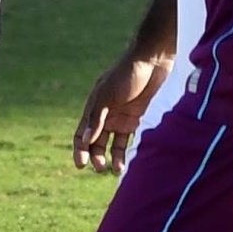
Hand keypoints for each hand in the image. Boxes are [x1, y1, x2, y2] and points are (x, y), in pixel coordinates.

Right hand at [72, 50, 171, 173]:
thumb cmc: (126, 74)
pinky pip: (132, 140)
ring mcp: (123, 119)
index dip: (79, 150)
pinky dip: (130, 152)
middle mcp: (106, 116)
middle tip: (100, 168)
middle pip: (97, 142)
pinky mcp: (139, 120)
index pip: (82, 134)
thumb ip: (97, 118)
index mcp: (94, 109)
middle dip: (96, 157)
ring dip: (113, 158)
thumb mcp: (107, 95)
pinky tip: (131, 162)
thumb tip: (85, 140)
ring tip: (117, 170)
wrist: (153, 61)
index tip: (80, 165)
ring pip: (114, 145)